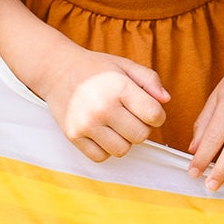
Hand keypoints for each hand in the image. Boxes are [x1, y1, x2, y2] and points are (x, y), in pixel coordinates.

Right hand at [40, 47, 168, 162]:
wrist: (56, 70)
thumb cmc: (94, 69)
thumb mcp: (125, 65)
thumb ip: (150, 80)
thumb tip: (166, 100)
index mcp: (119, 87)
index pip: (154, 115)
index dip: (157, 115)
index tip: (149, 111)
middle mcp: (102, 108)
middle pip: (140, 136)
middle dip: (141, 128)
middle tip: (131, 117)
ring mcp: (86, 124)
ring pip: (122, 150)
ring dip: (124, 140)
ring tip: (116, 125)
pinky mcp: (73, 136)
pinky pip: (101, 157)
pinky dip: (105, 149)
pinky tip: (103, 133)